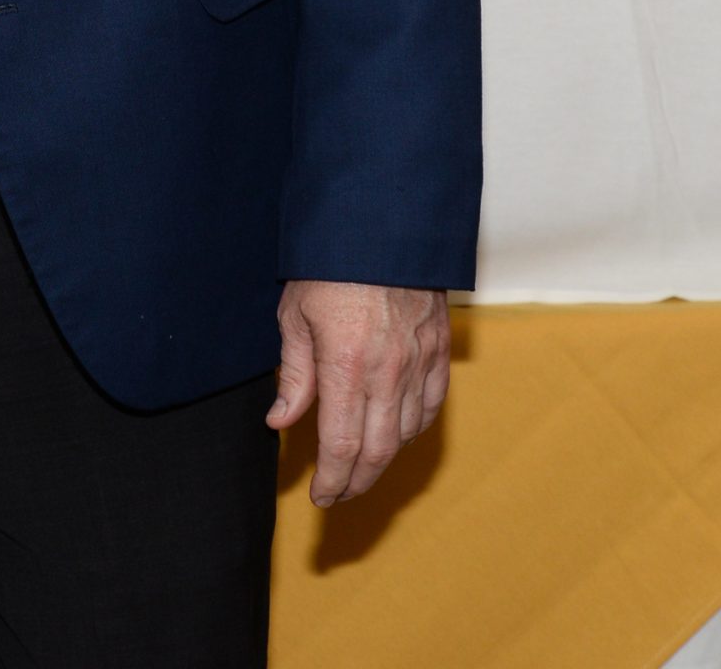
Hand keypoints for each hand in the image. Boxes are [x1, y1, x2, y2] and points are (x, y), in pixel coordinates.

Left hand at [266, 279, 449, 505]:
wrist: (382, 223)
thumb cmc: (329, 263)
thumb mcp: (295, 314)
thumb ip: (294, 373)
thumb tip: (280, 421)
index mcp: (346, 365)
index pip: (342, 446)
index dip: (332, 480)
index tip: (321, 496)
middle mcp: (389, 372)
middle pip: (377, 451)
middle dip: (356, 482)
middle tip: (339, 494)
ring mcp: (420, 362)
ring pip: (407, 434)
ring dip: (383, 460)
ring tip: (360, 469)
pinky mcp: (440, 350)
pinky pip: (432, 405)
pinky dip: (414, 429)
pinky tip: (396, 435)